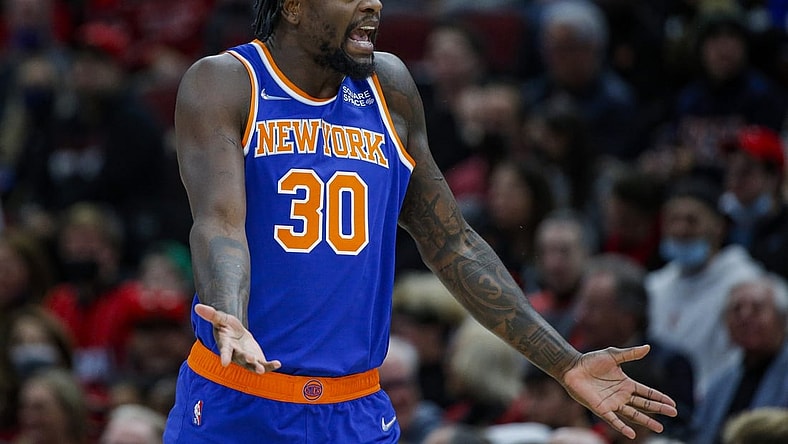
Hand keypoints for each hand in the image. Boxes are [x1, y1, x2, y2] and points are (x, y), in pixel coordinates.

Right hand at [194, 303, 281, 373]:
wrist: (237, 335)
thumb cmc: (227, 327)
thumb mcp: (221, 318)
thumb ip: (211, 314)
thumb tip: (197, 306)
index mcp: (226, 345)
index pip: (225, 351)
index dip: (225, 356)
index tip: (224, 363)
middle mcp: (236, 355)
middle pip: (241, 359)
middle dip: (246, 360)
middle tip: (251, 360)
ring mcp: (247, 359)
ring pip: (252, 366)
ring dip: (257, 368)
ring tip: (262, 370)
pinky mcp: (257, 360)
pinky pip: (264, 365)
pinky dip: (270, 366)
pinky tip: (278, 364)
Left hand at [560, 345, 677, 439]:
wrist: (572, 367)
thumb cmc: (590, 361)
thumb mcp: (612, 355)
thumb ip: (630, 354)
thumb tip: (648, 347)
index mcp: (626, 384)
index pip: (647, 393)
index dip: (659, 397)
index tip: (673, 403)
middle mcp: (621, 395)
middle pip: (644, 404)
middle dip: (659, 409)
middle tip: (674, 414)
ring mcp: (612, 403)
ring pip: (633, 414)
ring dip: (646, 421)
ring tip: (660, 428)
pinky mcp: (601, 408)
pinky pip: (613, 420)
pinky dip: (622, 427)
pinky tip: (632, 434)